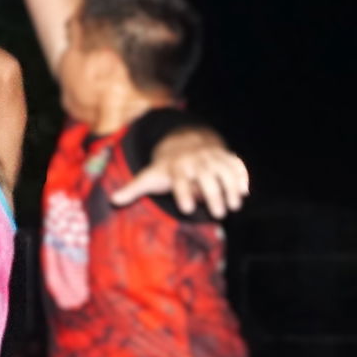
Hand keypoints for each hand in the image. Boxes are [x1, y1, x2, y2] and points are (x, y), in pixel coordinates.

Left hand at [111, 139, 250, 219]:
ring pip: (224, 170)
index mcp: (176, 167)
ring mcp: (212, 158)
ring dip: (230, 187)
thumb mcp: (149, 175)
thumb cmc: (165, 167)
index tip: (186, 210)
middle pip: (206, 177)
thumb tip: (113, 201)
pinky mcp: (225, 157)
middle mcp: (195, 161)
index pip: (180, 181)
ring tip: (234, 206)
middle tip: (218, 214)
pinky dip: (241, 176)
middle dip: (213, 195)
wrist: (185, 142)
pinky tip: (243, 192)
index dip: (183, 193)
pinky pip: (236, 164)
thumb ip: (133, 189)